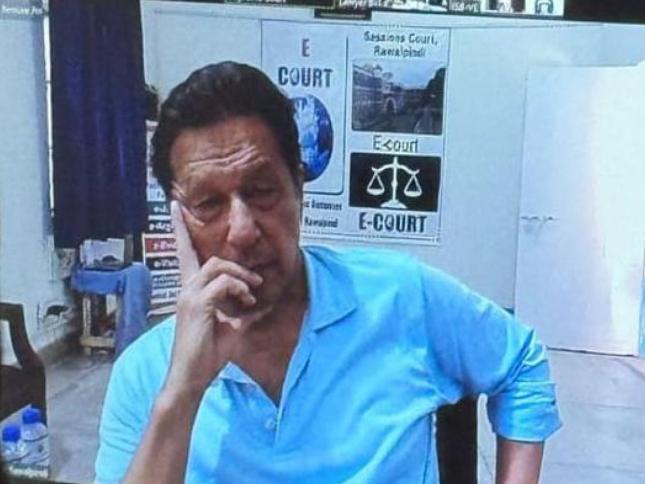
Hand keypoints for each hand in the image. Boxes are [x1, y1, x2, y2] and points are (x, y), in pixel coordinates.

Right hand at [164, 201, 270, 395]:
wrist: (191, 378)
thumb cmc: (207, 354)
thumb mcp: (228, 328)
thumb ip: (236, 310)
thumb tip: (253, 302)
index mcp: (190, 291)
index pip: (184, 254)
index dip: (179, 229)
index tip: (174, 206)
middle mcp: (185, 289)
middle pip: (211, 259)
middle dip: (238, 268)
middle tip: (255, 286)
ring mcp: (188, 296)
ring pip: (218, 267)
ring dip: (240, 279)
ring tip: (250, 297)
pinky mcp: (197, 305)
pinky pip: (223, 284)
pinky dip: (238, 290)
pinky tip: (245, 304)